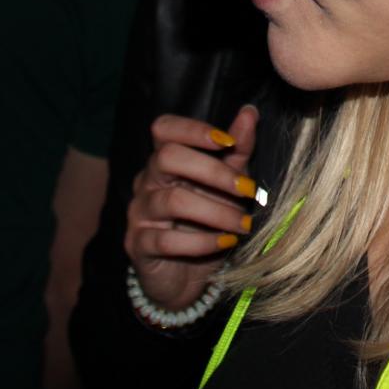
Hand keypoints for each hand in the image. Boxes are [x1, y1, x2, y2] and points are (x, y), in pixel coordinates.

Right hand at [124, 105, 259, 310]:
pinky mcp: (138, 245)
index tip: (228, 142)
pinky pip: (166, 240)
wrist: (187, 276)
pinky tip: (225, 243)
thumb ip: (238, 149)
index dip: (193, 129)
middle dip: (214, 172)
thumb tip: (249, 112)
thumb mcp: (228, 183)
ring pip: (173, 201)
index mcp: (166, 160)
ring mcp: (139, 213)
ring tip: (244, 225)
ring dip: (217, 212)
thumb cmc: (208, 221)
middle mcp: (147, 181)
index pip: (164, 129)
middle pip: (167, 157)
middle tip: (249, 191)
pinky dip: (202, 241)